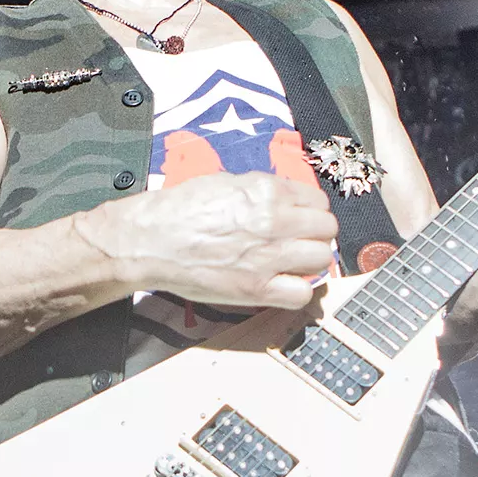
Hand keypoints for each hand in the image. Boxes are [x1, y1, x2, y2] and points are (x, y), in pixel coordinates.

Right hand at [79, 171, 336, 310]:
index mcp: (267, 191)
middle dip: (315, 235)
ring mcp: (268, 257)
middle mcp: (274, 221)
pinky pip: (302, 294)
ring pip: (320, 259)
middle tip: (298, 242)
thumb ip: (264, 190)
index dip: (310, 212)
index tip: (300, 220)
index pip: (317, 201)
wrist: (150, 241)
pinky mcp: (256, 288)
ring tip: (292, 263)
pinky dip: (297, 291)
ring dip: (309, 261)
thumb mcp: (227, 182)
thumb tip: (289, 201)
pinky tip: (283, 284)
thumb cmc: (181, 209)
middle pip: (326, 229)